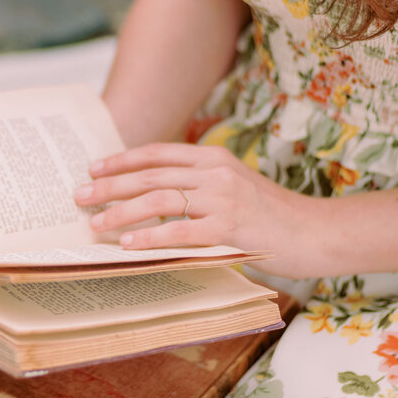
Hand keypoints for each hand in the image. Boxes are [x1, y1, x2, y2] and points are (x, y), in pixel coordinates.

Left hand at [73, 142, 326, 278]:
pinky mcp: (230, 228)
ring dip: (121, 212)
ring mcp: (223, 198)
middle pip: (151, 175)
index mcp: (214, 158)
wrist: (317, 232)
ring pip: (159, 199)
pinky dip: (150, 237)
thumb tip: (153, 197)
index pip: (158, 153)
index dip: (122, 160)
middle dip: (110, 185)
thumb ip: (200, 187)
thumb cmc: (273, 216)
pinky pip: (180, 231)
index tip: (93, 167)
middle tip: (80, 196)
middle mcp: (216, 172)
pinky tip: (128, 244)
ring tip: (95, 223)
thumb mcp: (235, 188)